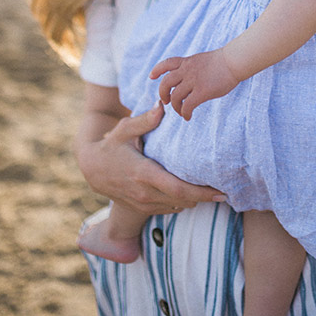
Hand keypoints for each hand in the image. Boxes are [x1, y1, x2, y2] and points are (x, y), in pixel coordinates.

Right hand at [78, 105, 226, 215]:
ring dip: (193, 200)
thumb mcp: (124, 131)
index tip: (220, 192)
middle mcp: (145, 193)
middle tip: (222, 192)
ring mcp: (144, 204)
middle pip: (184, 201)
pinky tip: (188, 192)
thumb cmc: (111, 147)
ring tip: (208, 191)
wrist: (92, 171)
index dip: (202, 193)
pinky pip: (170, 209)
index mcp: (144, 173)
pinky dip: (181, 202)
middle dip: (204, 198)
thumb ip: (145, 120)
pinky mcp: (143, 209)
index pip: (178, 189)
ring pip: (179, 206)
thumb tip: (162, 106)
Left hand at [151, 49, 239, 119]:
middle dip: (163, 93)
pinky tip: (188, 117)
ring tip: (181, 112)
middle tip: (165, 101)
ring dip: (176, 107)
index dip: (157, 70)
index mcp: (187, 62)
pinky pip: (187, 105)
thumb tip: (190, 77)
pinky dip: (185, 113)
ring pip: (175, 97)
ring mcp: (193, 81)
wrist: (233, 61)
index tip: (151, 77)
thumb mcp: (202, 60)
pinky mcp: (202, 91)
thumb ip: (193, 67)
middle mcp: (186, 70)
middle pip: (166, 83)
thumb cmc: (224, 61)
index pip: (166, 64)